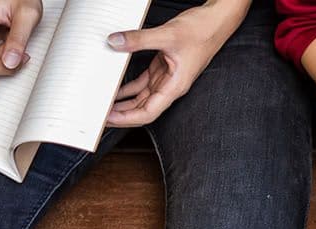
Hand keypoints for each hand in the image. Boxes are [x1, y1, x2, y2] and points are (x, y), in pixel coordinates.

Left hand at [106, 3, 241, 126]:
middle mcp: (171, 86)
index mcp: (175, 86)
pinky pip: (144, 83)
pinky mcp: (164, 67)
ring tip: (105, 105)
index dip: (127, 118)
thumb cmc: (203, 32)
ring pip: (142, 98)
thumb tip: (116, 42)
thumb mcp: (167, 35)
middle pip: (143, 109)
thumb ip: (139, 39)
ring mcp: (167, 77)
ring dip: (124, 103)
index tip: (110, 118)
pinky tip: (116, 88)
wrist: (215, 22)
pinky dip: (129, 87)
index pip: (148, 112)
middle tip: (100, 115)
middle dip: (122, 114)